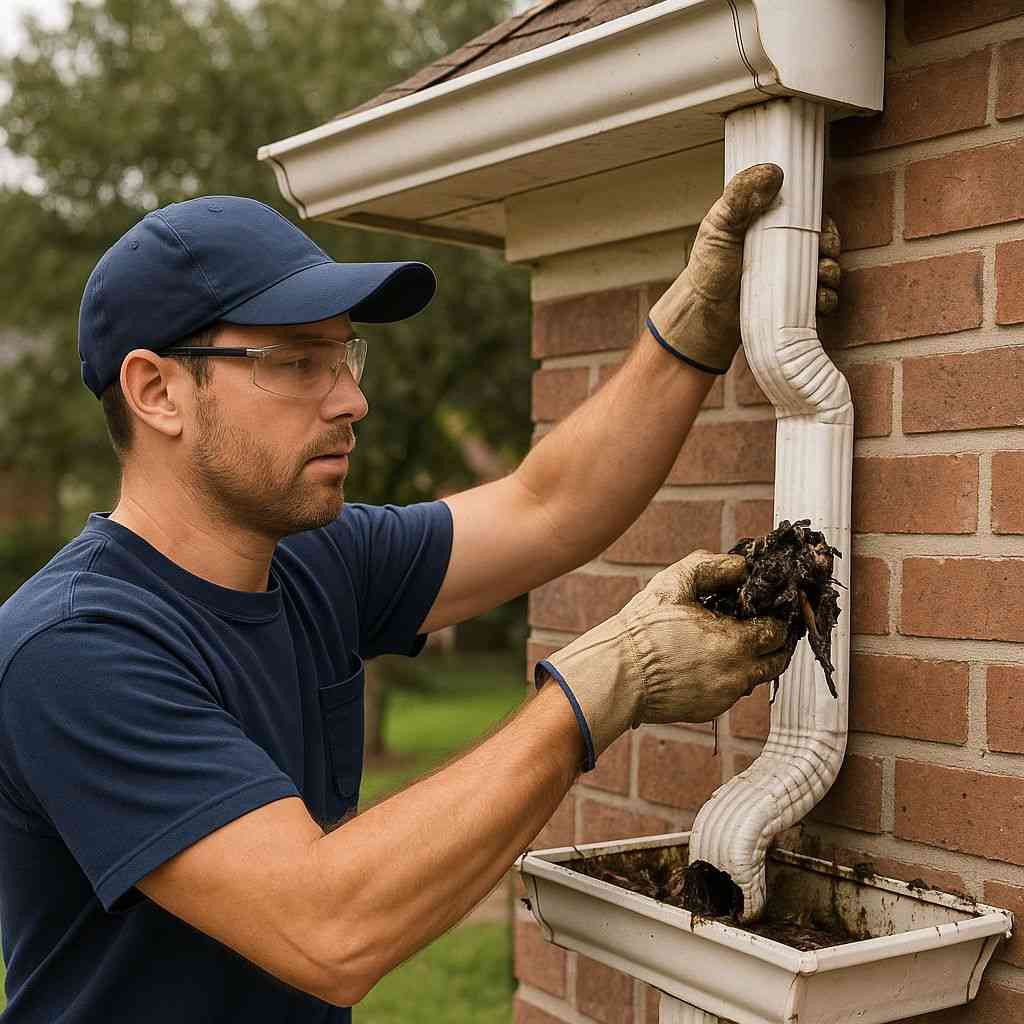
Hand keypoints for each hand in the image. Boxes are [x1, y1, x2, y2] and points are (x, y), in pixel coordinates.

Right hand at [537, 550, 793, 770]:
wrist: (616, 676)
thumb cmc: (643, 629)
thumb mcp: (674, 584)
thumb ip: (712, 568)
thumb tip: (741, 567)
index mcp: (736, 642)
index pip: (779, 631)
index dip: (777, 616)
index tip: (769, 608)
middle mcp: (737, 674)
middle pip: (778, 660)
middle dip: (776, 642)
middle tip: (764, 626)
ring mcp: (723, 696)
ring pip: (755, 677)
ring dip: (752, 660)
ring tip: (732, 641)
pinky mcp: (708, 711)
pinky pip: (730, 692)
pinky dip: (728, 676)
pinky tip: (707, 660)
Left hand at [647, 163, 840, 374]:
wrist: (704, 311)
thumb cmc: (709, 266)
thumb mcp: (720, 224)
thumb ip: (740, 197)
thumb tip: (773, 172)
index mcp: (773, 225)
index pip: (810, 215)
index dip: (821, 220)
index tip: (821, 227)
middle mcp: (786, 250)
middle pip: (825, 242)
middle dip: (831, 246)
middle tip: (824, 254)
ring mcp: (791, 278)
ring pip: (828, 270)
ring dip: (832, 273)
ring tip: (822, 277)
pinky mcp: (793, 304)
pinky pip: (822, 301)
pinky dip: (827, 300)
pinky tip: (818, 300)